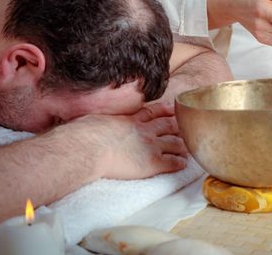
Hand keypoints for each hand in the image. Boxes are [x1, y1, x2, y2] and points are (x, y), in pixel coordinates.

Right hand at [73, 103, 187, 179]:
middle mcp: (144, 130)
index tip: (172, 108)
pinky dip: (179, 162)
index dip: (164, 110)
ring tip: (188, 147)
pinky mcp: (152, 163)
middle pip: (168, 125)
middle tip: (186, 127)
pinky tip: (183, 164)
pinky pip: (171, 162)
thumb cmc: (83, 135)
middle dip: (178, 126)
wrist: (87, 149)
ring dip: (182, 145)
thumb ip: (102, 121)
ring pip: (174, 143)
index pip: (152, 112)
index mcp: (130, 119)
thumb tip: (92, 123)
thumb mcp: (95, 119)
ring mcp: (150, 146)